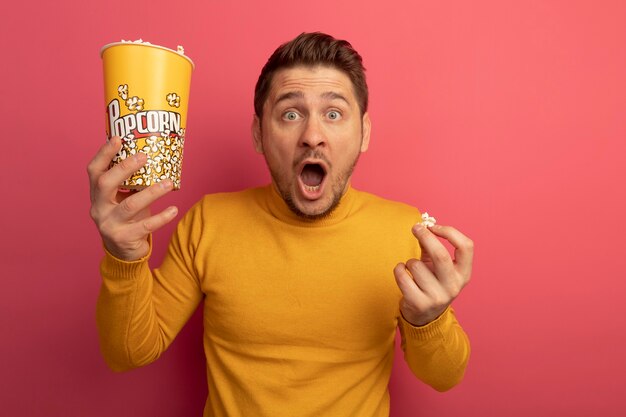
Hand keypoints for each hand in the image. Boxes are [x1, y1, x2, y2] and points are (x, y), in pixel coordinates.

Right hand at [87, 136, 177, 260]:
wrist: (123, 252)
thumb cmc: (128, 218)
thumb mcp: (123, 198)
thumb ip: (130, 181)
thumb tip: (151, 153)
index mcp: (97, 195)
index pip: (94, 171)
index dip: (104, 154)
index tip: (118, 138)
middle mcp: (98, 208)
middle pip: (105, 184)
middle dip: (125, 168)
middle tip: (145, 156)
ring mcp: (109, 225)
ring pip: (130, 206)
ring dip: (151, 193)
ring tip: (168, 183)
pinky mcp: (124, 238)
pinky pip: (145, 226)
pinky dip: (162, 217)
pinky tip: (174, 209)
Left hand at [393, 222, 472, 325]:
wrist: (425, 316)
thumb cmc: (432, 283)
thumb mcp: (438, 266)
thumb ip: (431, 247)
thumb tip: (422, 224)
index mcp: (464, 273)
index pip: (466, 246)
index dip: (450, 232)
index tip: (433, 227)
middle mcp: (454, 286)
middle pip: (441, 255)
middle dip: (425, 237)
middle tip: (415, 228)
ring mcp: (437, 297)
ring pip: (416, 265)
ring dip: (409, 261)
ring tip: (411, 268)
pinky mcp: (419, 303)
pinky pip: (403, 276)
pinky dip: (399, 269)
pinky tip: (402, 273)